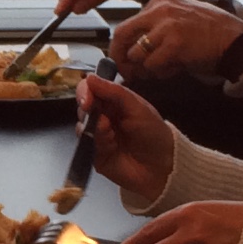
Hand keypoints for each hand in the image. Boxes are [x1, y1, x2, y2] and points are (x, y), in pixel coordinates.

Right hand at [76, 73, 174, 202]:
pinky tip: (111, 143)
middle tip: (90, 109)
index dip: (85, 91)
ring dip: (93, 126)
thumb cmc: (153, 132)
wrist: (161, 166)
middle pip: (82, 106)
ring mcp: (97, 136)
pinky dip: (97, 141)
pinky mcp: (95, 154)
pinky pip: (87, 145)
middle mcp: (102, 117)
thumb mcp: (137, 107)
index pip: (91, 90)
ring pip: (81, 125)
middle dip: (85, 107)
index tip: (86, 98)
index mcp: (113, 102)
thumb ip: (114, 92)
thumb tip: (90, 78)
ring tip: (110, 132)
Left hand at [105, 0, 242, 86]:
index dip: (123, 46)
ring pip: (136, 54)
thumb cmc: (208, 32)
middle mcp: (159, 9)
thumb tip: (131, 48)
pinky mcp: (174, 44)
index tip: (126, 59)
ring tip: (160, 70)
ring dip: (144, 69)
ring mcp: (166, 26)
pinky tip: (173, 70)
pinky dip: (160, 73)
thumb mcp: (179, 16)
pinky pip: (153, 65)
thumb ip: (155, 26)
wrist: (234, 39)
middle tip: (126, 72)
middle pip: (121, 35)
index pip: (127, 24)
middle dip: (120, 58)